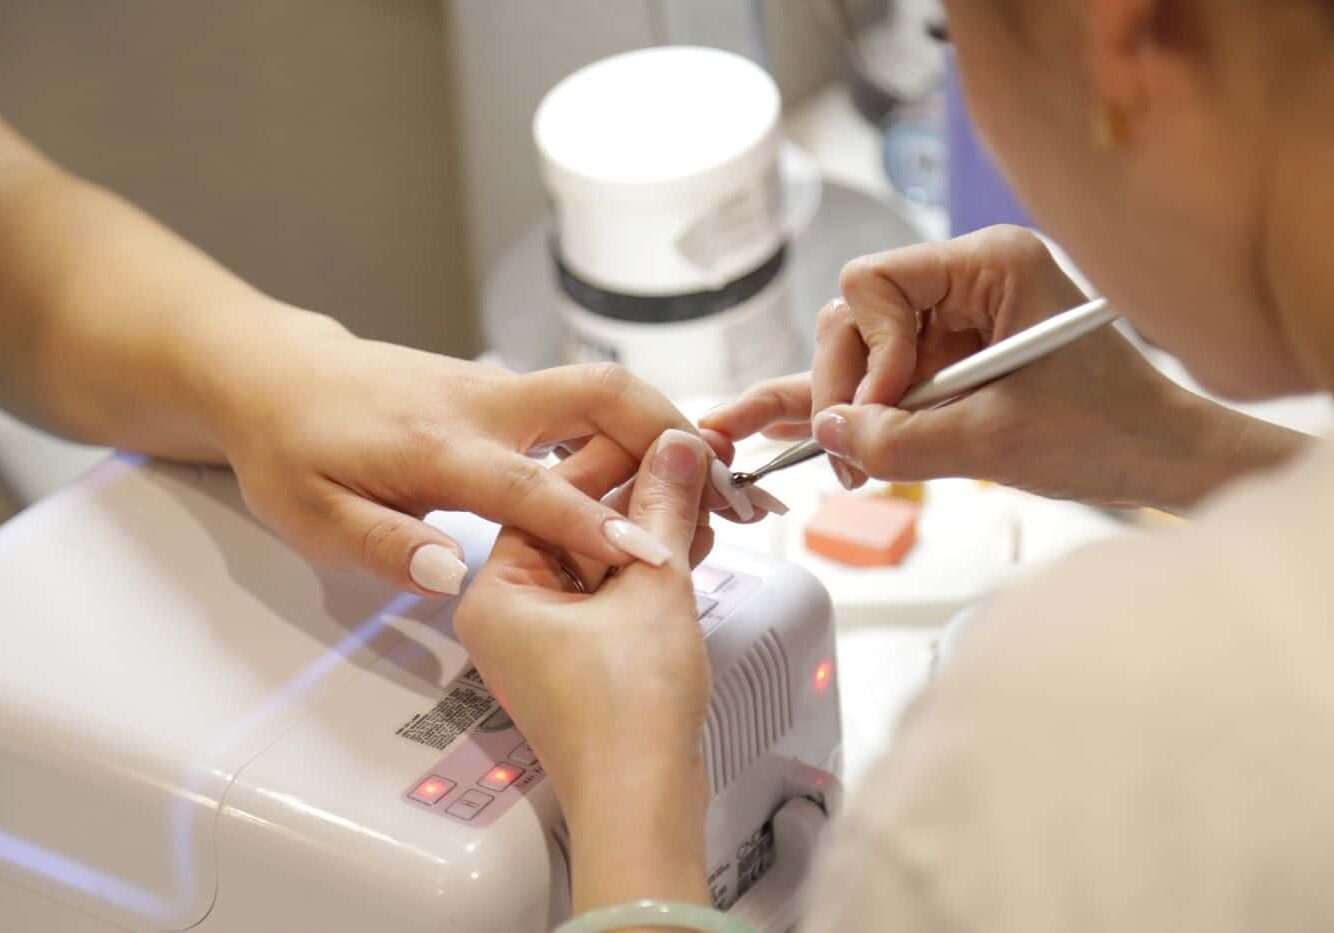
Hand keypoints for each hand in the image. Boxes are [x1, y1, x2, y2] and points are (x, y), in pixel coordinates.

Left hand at [210, 312, 745, 595]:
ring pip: (601, 390)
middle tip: (725, 486)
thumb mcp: (312, 516)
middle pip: (600, 394)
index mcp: (439, 446)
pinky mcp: (503, 390)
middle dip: (671, 432)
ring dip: (663, 428)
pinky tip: (652, 471)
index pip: (534, 487)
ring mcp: (498, 389)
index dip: (597, 524)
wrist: (276, 374)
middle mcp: (483, 405)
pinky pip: (582, 402)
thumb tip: (455, 572)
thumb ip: (384, 545)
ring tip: (713, 485)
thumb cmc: (292, 449)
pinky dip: (630, 430)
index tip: (657, 555)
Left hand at [455, 428, 712, 910]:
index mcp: (496, 589)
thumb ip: (662, 507)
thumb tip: (677, 448)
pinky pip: (606, 594)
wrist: (641, 804)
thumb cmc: (625, 713)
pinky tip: (689, 546)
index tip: (661, 437)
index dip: (614, 459)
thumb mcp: (652, 587)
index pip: (548, 495)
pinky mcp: (575, 660)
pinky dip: (645, 571)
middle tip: (689, 468)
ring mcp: (541, 639)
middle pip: (572, 524)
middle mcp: (507, 611)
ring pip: (594, 559)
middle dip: (637, 499)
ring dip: (648, 533)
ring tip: (701, 506)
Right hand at [704, 226, 1296, 510]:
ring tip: (844, 462)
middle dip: (847, 386)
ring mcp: (956, 318)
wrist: (1162, 460)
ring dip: (849, 406)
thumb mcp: (992, 442)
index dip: (865, 350)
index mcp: (990, 265)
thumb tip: (827, 430)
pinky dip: (857, 408)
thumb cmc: (1106, 434)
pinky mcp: (952, 358)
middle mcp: (967, 279)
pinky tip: (800, 430)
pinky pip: (885, 376)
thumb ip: (900, 439)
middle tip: (850, 453)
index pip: (873, 281)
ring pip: (861, 349)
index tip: (885, 409)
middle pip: (856, 315)